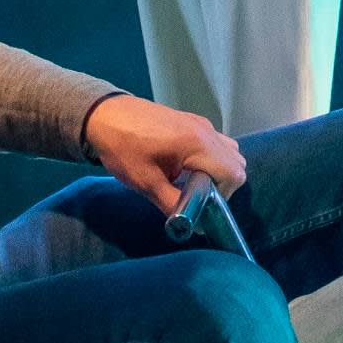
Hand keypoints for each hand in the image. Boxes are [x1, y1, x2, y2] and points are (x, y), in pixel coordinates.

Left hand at [83, 93, 247, 214]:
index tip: (199, 203)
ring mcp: (201, 123)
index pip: (234, 174)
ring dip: (218, 171)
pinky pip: (216, 142)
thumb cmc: (124, 149)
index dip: (222, 195)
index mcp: (198, 144)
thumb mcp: (147, 183)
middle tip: (196, 195)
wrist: (106, 116)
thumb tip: (192, 226)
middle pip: (237, 163)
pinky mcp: (193, 121)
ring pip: (229, 151)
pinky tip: (184, 167)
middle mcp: (206, 131)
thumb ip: (173, 205)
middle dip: (223, 185)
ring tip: (191, 182)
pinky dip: (210, 158)